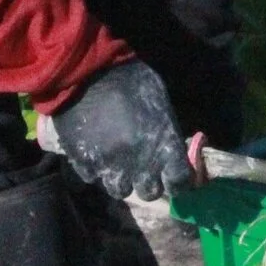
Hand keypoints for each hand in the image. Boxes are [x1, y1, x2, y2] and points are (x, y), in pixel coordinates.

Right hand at [51, 61, 191, 202]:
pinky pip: (92, 179)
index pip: (180, 182)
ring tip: (118, 165)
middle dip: (148, 183)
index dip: (178, 182)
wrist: (87, 72)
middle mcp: (140, 164)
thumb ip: (167, 131)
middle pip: (149, 192)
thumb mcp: (160, 102)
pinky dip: (95, 171)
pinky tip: (96, 156)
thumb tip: (172, 149)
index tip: (174, 177)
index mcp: (165, 146)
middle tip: (144, 171)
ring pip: (119, 191)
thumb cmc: (130, 80)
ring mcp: (111, 166)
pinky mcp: (84, 163)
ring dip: (121, 179)